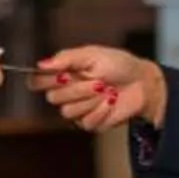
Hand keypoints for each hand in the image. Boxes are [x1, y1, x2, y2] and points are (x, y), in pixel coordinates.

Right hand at [36, 46, 165, 132]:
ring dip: (90, 99)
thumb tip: (41, 64)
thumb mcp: (92, 54)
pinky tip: (111, 102)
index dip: (42, 80)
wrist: (142, 83)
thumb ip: (66, 58)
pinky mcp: (91, 123)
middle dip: (76, 89)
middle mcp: (67, 93)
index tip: (59, 75)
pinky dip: (101, 111)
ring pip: (67, 111)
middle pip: (52, 98)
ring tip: (106, 89)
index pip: (37, 81)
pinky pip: (85, 122)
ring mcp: (78, 110)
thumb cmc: (119, 64)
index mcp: (63, 73)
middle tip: (96, 81)